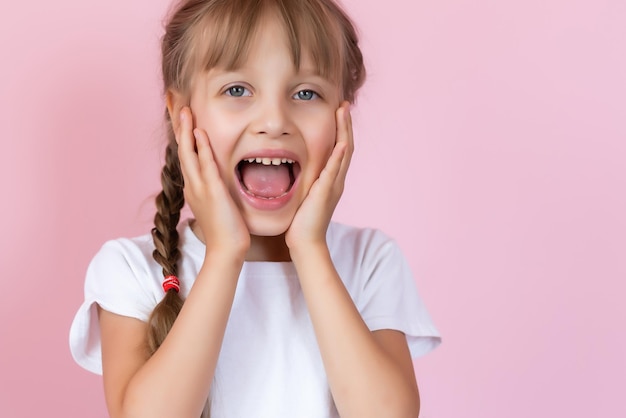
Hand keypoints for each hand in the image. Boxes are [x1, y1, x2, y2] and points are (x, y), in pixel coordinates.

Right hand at [176, 107, 249, 256]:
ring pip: (189, 154)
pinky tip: (199, 132)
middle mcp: (193, 185)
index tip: (179, 117)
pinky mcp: (212, 191)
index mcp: (194, 188)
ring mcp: (200, 188)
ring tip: (183, 110)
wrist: (226, 249)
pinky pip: (206, 164)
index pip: (186, 156)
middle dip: (178, 127)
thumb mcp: (216, 205)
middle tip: (175, 105)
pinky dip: (202, 147)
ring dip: (186, 131)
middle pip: (182, 150)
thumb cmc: (225, 230)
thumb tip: (215, 181)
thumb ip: (213, 190)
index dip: (181, 136)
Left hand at [285, 102, 352, 251]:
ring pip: (344, 154)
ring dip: (345, 132)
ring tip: (344, 113)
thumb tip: (296, 168)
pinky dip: (339, 157)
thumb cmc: (301, 222)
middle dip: (345, 124)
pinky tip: (341, 143)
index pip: (340, 149)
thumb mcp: (305, 194)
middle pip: (346, 146)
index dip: (341, 130)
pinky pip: (334, 172)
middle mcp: (337, 180)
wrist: (305, 242)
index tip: (339, 111)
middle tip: (344, 104)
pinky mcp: (326, 193)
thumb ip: (306, 180)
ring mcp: (333, 186)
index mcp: (331, 180)